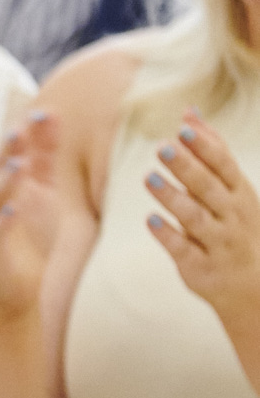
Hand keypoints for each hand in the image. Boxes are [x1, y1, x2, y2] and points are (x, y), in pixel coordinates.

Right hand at [0, 109, 62, 320]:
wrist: (13, 287)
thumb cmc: (28, 233)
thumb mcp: (42, 190)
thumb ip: (44, 155)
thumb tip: (51, 114)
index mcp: (2, 181)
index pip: (12, 151)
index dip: (26, 134)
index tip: (44, 114)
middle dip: (6, 151)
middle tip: (20, 132)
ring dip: (2, 182)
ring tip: (17, 165)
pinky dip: (0, 222)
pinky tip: (11, 210)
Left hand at [145, 115, 259, 350]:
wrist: (255, 286)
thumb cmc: (236, 223)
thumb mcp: (231, 187)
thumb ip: (210, 149)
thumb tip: (189, 111)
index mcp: (239, 193)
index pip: (224, 166)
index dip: (205, 148)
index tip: (183, 129)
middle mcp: (231, 217)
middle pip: (208, 189)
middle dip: (187, 168)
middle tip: (162, 148)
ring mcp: (218, 243)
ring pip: (195, 219)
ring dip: (172, 197)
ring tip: (148, 177)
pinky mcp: (201, 268)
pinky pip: (184, 250)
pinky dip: (168, 236)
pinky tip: (151, 220)